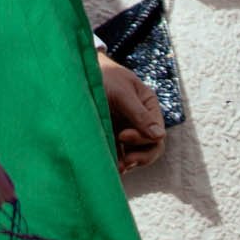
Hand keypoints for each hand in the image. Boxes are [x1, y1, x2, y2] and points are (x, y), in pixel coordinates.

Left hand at [98, 52, 166, 172]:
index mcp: (149, 106)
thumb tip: (159, 136)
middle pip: (151, 146)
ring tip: (117, 169)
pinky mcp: (110, 135)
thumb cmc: (104, 76)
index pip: (155, 132)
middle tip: (126, 163)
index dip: (142, 138)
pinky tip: (110, 169)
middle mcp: (140, 120)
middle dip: (141, 156)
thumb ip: (139, 114)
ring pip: (136, 153)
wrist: (79, 70)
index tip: (122, 135)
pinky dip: (116, 162)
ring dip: (129, 163)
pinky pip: (119, 153)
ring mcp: (126, 129)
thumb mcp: (122, 92)